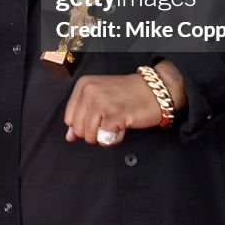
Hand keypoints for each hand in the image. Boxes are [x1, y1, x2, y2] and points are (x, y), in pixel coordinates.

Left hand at [63, 61, 185, 146]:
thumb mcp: (100, 100)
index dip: (83, 126)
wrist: (154, 90)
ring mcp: (102, 102)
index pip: (69, 118)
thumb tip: (69, 137)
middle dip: (92, 133)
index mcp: (83, 85)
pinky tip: (123, 126)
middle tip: (108, 124)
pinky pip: (105, 139)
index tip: (98, 120)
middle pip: (78, 129)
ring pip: (89, 136)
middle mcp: (90, 91)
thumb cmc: (127, 95)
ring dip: (103, 137)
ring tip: (116, 124)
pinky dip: (115, 138)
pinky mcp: (115, 114)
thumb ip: (82, 116)